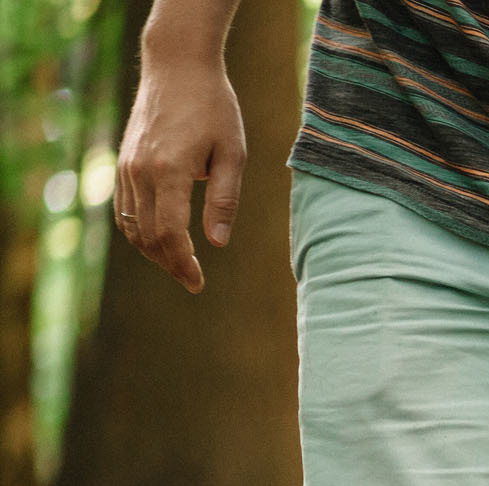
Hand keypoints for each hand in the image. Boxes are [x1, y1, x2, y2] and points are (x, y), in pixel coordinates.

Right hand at [114, 54, 245, 293]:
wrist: (177, 68)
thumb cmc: (214, 108)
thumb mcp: (233, 154)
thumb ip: (224, 201)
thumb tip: (217, 243)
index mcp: (170, 171)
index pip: (169, 233)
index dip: (182, 263)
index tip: (197, 283)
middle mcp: (141, 171)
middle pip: (147, 235)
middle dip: (170, 264)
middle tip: (193, 282)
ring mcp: (127, 166)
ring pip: (131, 225)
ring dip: (153, 251)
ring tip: (179, 265)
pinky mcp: (123, 162)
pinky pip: (124, 208)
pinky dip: (139, 230)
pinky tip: (160, 240)